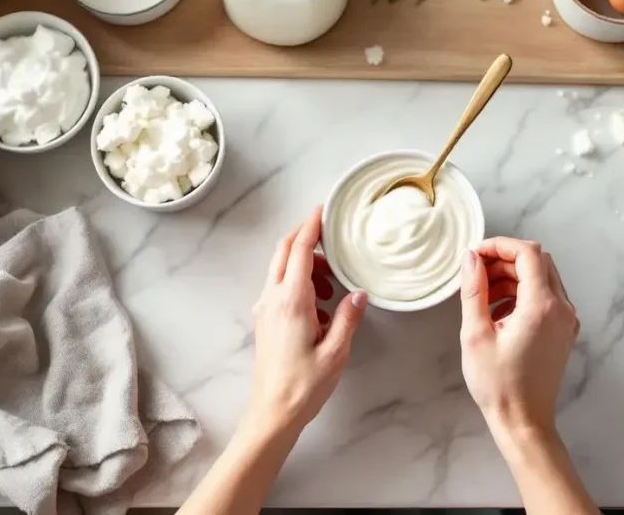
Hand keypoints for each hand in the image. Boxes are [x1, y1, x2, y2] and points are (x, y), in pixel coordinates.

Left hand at [247, 207, 367, 434]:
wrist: (272, 413)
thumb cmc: (304, 385)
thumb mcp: (336, 351)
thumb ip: (348, 317)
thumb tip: (359, 293)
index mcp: (291, 300)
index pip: (300, 250)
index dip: (311, 226)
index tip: (323, 210)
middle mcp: (272, 298)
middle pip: (284, 252)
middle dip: (305, 238)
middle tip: (330, 239)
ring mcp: (264, 309)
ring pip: (280, 269)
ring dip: (305, 264)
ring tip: (332, 287)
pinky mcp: (264, 320)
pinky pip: (279, 288)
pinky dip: (298, 283)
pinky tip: (319, 309)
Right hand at [459, 238, 579, 439]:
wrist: (523, 421)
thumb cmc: (498, 384)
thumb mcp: (475, 334)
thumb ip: (474, 291)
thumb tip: (470, 258)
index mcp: (541, 306)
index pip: (528, 253)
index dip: (500, 245)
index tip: (475, 254)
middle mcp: (561, 309)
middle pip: (538, 261)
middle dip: (505, 259)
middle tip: (476, 273)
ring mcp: (566, 320)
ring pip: (543, 277)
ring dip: (513, 276)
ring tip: (482, 294)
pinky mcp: (564, 331)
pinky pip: (546, 297)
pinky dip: (523, 293)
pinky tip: (498, 312)